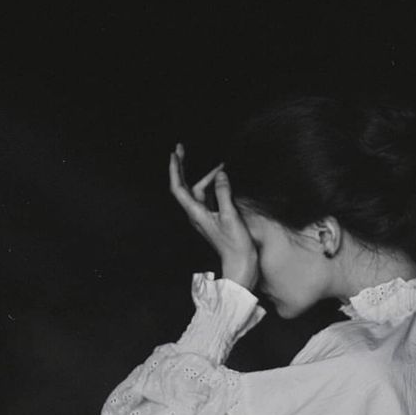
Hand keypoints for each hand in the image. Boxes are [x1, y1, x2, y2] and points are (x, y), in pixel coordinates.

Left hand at [169, 143, 259, 289]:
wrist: (241, 265)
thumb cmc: (235, 245)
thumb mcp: (230, 216)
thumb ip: (224, 193)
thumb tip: (221, 174)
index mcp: (196, 214)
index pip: (178, 188)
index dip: (174, 170)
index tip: (174, 153)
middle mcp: (197, 214)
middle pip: (186, 187)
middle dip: (183, 167)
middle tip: (182, 148)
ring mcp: (205, 217)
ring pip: (200, 192)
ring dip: (207, 177)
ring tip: (221, 166)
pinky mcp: (215, 220)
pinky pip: (210, 199)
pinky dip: (214, 187)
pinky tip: (222, 181)